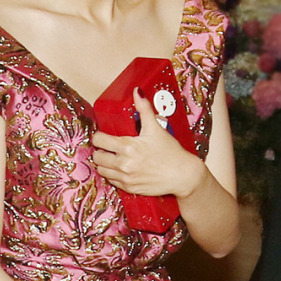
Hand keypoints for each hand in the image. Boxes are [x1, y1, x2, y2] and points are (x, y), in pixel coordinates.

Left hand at [91, 90, 206, 199]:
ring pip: (102, 171)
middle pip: (97, 157)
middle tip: (108, 148)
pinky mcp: (130, 188)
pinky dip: (113, 175)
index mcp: (127, 147)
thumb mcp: (156, 128)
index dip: (99, 136)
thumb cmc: (171, 152)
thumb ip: (144, 109)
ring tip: (112, 158)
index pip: (98, 141)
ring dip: (104, 164)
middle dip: (100, 151)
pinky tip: (121, 169)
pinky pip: (112, 182)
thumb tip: (137, 92)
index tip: (103, 136)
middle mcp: (124, 164)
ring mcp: (126, 178)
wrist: (183, 175)